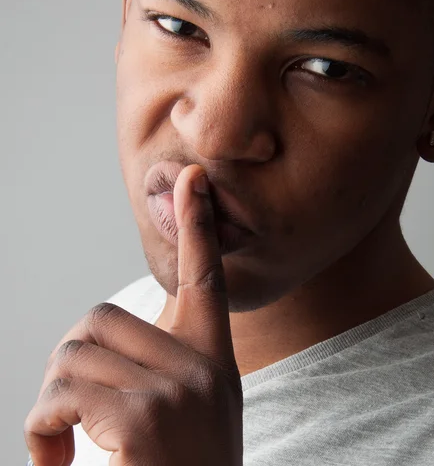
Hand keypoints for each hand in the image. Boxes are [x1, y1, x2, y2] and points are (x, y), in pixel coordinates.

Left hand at [24, 166, 242, 465]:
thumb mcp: (193, 411)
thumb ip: (164, 363)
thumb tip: (100, 341)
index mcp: (211, 357)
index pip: (206, 275)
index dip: (200, 224)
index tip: (191, 176)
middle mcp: (200, 364)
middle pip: (97, 323)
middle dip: (67, 370)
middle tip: (69, 422)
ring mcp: (175, 388)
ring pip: (73, 355)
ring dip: (50, 405)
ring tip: (65, 451)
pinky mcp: (143, 416)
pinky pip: (64, 394)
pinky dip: (42, 430)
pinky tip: (59, 465)